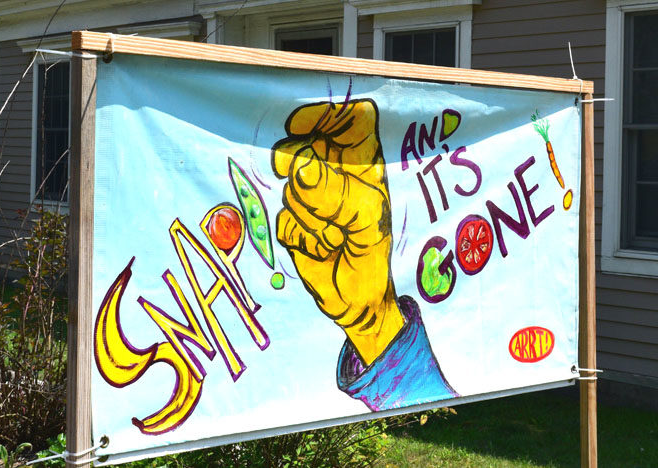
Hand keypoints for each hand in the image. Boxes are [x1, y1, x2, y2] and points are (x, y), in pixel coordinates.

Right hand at [271, 99, 403, 364]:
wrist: (357, 302)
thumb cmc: (374, 257)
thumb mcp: (368, 223)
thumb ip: (338, 195)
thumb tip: (300, 167)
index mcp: (367, 163)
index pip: (351, 118)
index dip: (324, 114)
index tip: (299, 129)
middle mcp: (337, 174)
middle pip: (305, 146)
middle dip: (301, 166)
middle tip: (304, 184)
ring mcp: (311, 197)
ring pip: (291, 187)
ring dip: (311, 217)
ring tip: (336, 238)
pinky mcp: (293, 222)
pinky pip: (283, 217)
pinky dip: (301, 236)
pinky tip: (322, 249)